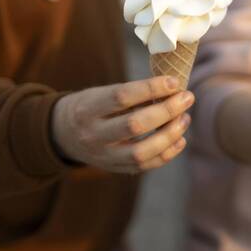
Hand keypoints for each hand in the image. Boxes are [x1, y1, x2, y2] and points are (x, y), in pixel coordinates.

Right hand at [52, 76, 194, 173]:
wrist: (63, 134)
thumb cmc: (91, 107)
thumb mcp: (101, 94)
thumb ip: (132, 94)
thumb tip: (173, 89)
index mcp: (87, 109)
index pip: (122, 97)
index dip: (151, 88)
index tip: (174, 82)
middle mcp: (93, 135)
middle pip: (135, 125)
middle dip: (167, 110)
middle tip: (187, 98)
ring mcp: (103, 156)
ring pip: (141, 152)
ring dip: (170, 135)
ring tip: (185, 118)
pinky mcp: (115, 169)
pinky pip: (145, 166)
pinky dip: (167, 154)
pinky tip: (180, 139)